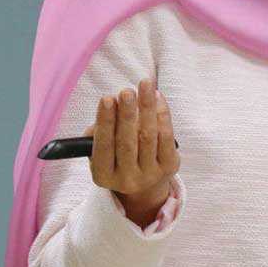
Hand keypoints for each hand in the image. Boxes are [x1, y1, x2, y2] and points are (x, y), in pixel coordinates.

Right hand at [83, 78, 180, 225]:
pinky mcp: (169, 167)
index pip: (103, 147)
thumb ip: (98, 130)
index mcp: (103, 176)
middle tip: (127, 91)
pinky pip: (166, 137)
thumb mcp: (100, 148)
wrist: (143, 181)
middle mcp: (126, 180)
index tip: (107, 98)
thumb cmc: (116, 155)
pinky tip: (157, 98)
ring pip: (148, 136)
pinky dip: (162, 114)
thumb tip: (110, 106)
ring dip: (146, 108)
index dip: (105, 122)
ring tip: (145, 86)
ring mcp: (149, 175)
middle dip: (127, 114)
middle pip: (127, 143)